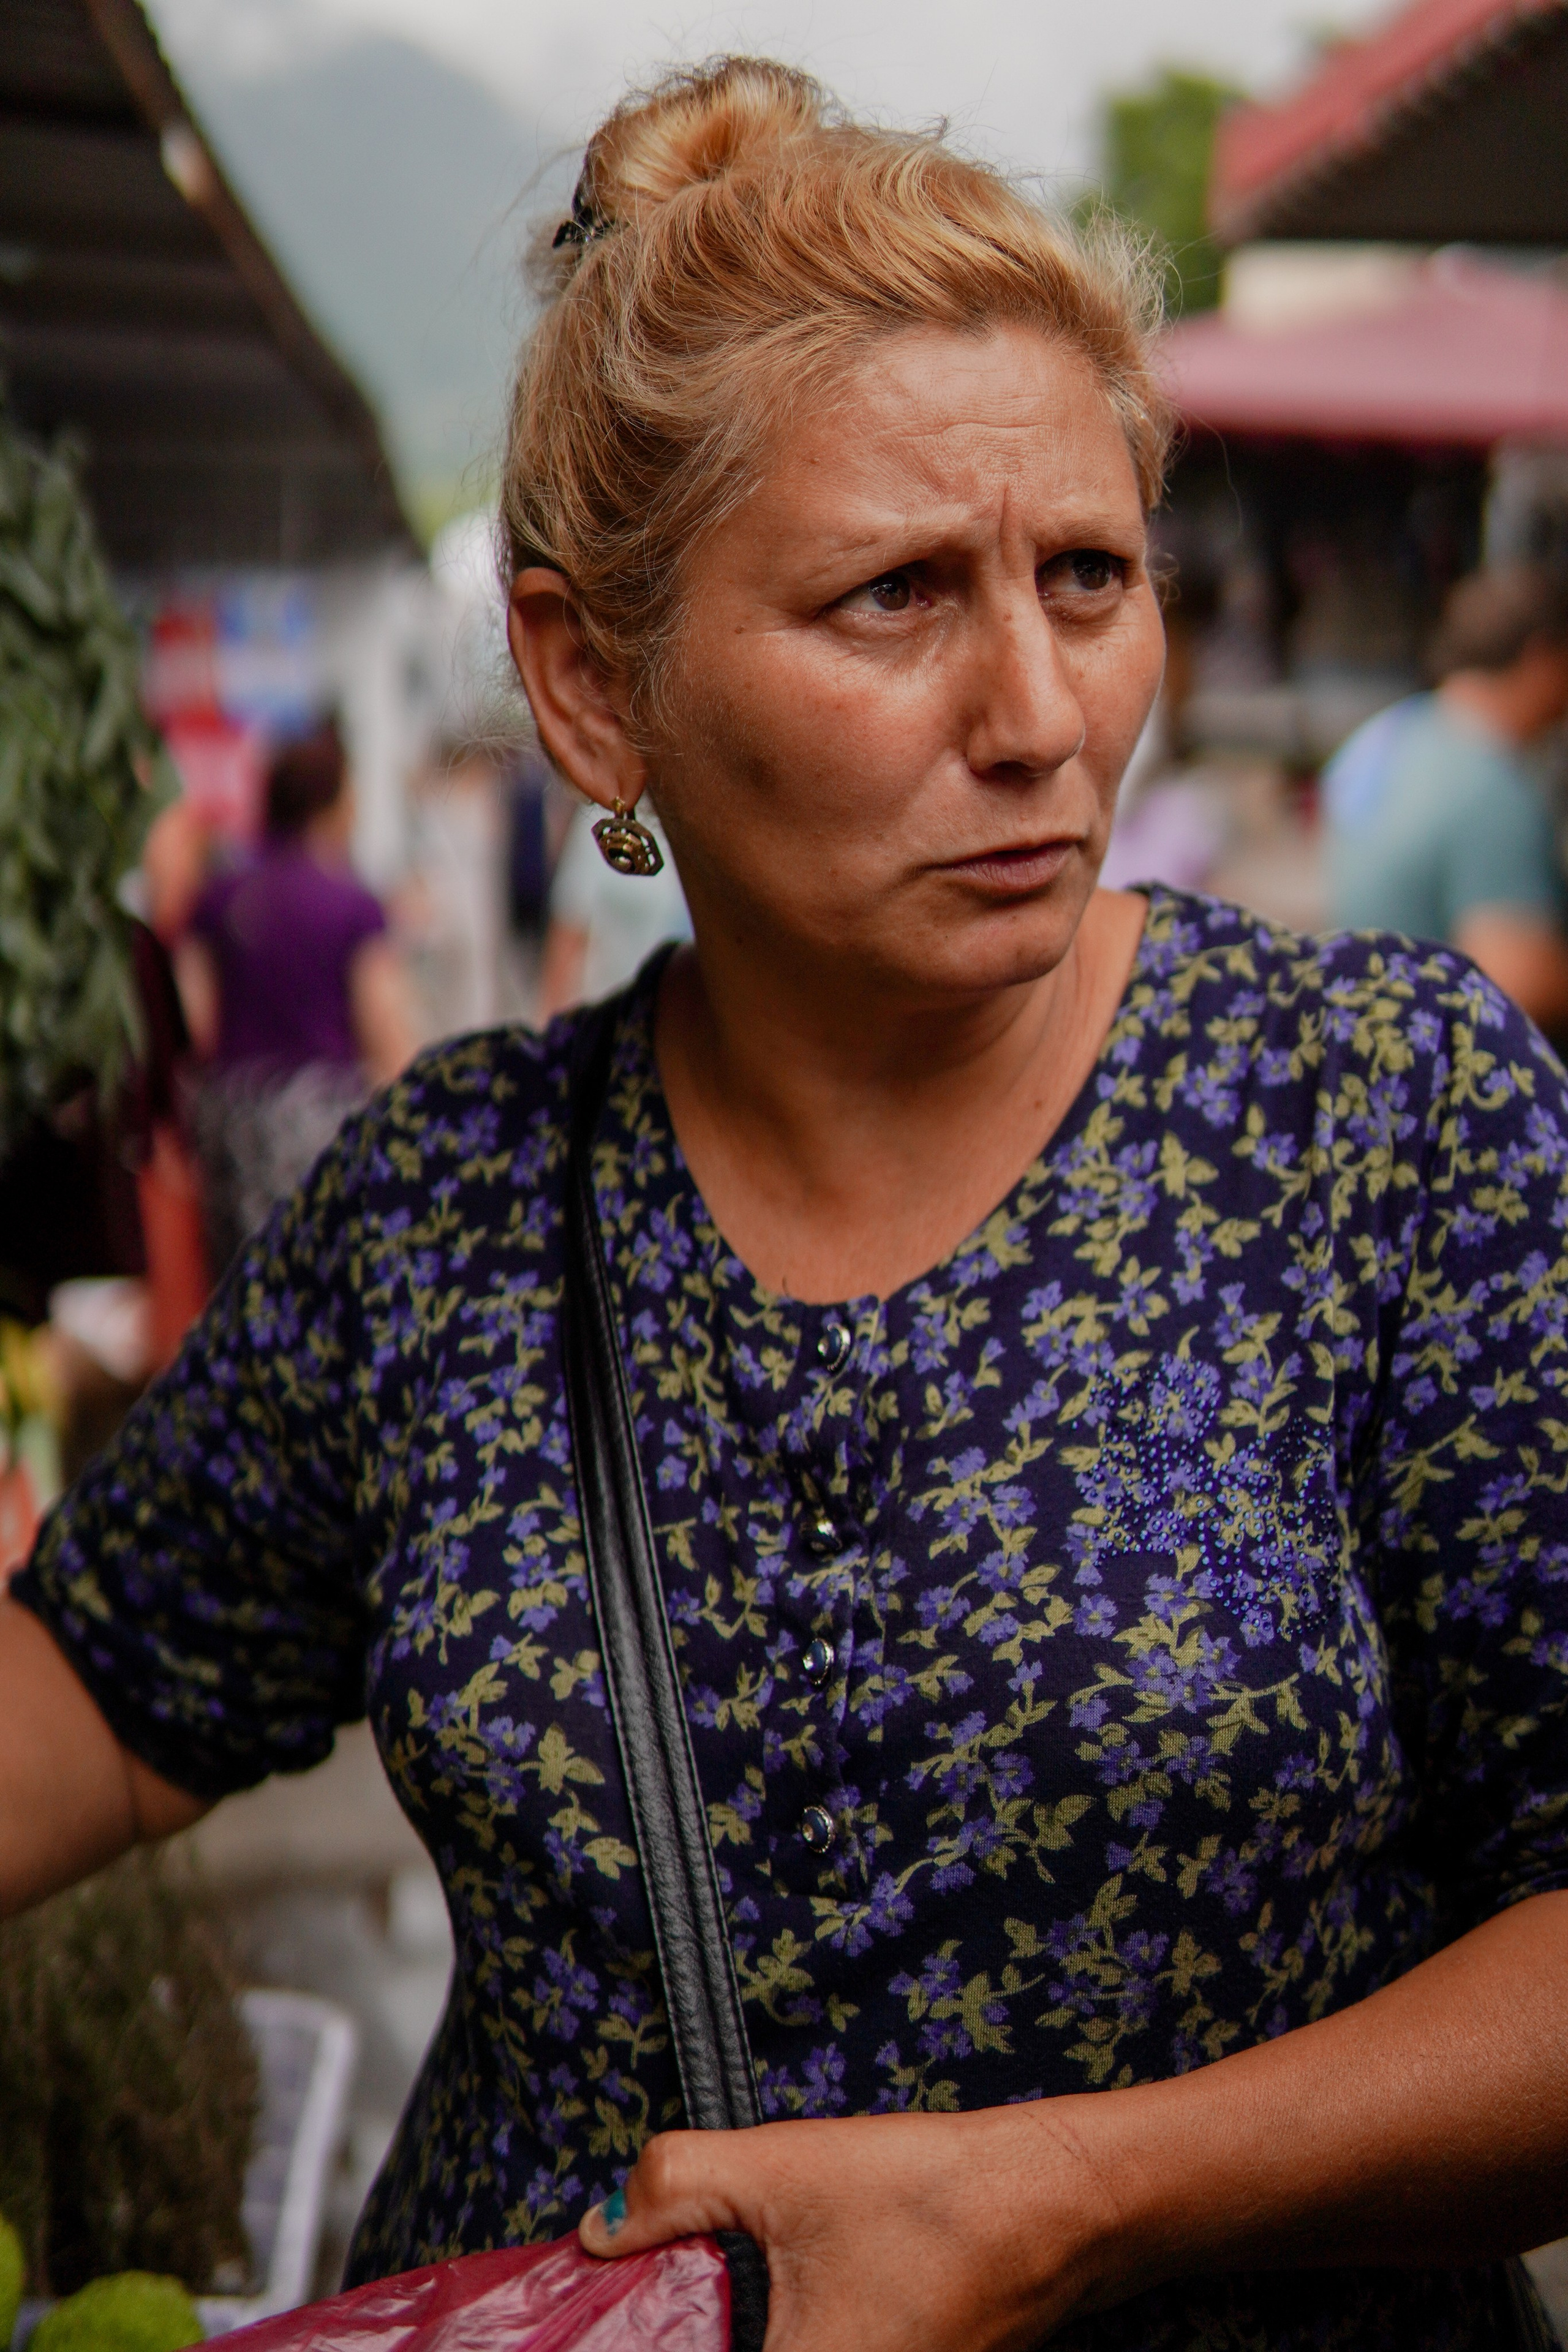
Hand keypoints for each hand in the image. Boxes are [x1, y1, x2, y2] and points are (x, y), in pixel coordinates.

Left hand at [578, 2104, 1125, 2351]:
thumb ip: (677, 2186)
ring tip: (692, 2297)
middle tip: (647, 2295)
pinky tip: (757, 2304)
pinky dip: (771, 2333)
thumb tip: (599, 2228)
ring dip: (723, 2331)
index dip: (635, 2345)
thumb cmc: (937, 2199)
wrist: (1056, 2207)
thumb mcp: (786, 2169)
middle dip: (692, 2331)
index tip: (600, 2324)